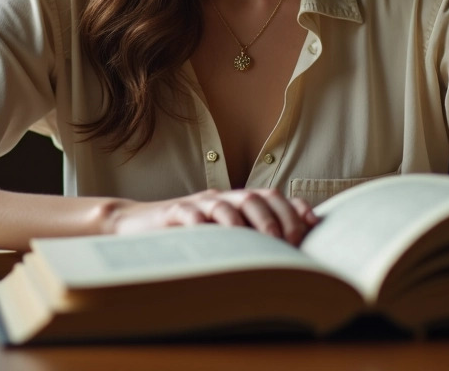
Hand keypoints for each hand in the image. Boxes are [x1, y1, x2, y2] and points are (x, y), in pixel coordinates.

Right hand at [105, 189, 318, 245]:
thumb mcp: (223, 237)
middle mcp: (221, 199)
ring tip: (259, 241)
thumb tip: (292, 251)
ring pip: (225, 204)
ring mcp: (197, 204)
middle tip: (287, 243)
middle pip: (254, 198)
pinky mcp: (172, 214)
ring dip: (244, 222)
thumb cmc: (188, 236)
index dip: (293, 209)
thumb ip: (251, 237)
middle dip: (275, 219)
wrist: (137, 224)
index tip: (311, 226)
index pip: (272, 198)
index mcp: (237, 203)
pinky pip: (188, 214)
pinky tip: (211, 235)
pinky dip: (201, 223)